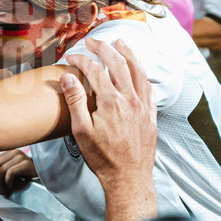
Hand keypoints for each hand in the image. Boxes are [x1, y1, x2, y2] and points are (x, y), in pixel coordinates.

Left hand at [0, 149, 36, 195]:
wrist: (43, 172)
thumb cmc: (27, 171)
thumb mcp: (12, 166)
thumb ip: (1, 161)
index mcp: (10, 151)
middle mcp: (14, 151)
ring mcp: (20, 156)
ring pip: (2, 170)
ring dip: (0, 183)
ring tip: (3, 190)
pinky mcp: (25, 163)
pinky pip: (10, 172)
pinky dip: (8, 181)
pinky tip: (10, 186)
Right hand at [61, 38, 156, 187]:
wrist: (129, 179)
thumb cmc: (104, 159)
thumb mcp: (81, 131)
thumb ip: (75, 101)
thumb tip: (68, 77)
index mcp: (111, 101)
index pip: (95, 70)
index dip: (82, 60)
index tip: (71, 58)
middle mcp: (130, 99)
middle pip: (118, 63)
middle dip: (104, 48)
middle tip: (93, 41)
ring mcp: (143, 106)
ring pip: (138, 71)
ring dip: (128, 54)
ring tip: (121, 43)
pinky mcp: (151, 115)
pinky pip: (149, 87)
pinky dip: (142, 74)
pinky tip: (138, 71)